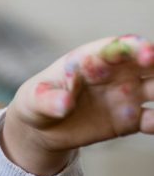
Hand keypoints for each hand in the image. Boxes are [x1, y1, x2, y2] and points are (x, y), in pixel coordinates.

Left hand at [2, 35, 153, 175]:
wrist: (42, 128)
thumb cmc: (37, 102)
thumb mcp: (34, 100)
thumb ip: (49, 100)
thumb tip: (64, 104)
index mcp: (93, 59)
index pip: (119, 47)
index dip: (135, 48)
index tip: (146, 53)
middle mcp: (116, 73)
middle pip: (148, 63)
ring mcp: (127, 95)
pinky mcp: (130, 120)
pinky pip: (152, 119)